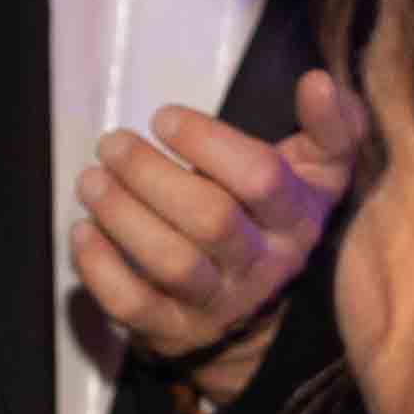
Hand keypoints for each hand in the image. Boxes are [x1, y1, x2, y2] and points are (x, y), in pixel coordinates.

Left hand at [74, 74, 367, 408]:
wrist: (263, 307)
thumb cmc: (277, 215)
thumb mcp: (318, 172)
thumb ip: (331, 125)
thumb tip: (319, 82)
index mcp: (297, 219)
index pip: (261, 179)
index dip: (207, 141)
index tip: (163, 117)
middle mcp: (264, 266)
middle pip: (210, 220)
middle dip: (151, 174)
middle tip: (112, 144)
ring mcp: (219, 304)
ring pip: (171, 263)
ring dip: (121, 215)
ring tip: (91, 180)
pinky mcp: (175, 331)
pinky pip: (133, 305)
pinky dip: (99, 268)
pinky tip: (82, 230)